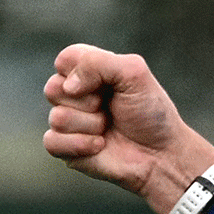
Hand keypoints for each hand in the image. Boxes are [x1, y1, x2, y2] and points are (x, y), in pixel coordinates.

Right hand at [43, 44, 213, 213]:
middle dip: (88, 100)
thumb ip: (99, 63)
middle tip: (110, 108)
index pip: (65, 59)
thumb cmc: (151, 113)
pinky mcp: (65, 148)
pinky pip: (52, 142)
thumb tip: (68, 86)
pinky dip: (80, 144)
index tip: (109, 84)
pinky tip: (100, 146)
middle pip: (53, 88)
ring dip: (91, 125)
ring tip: (109, 127)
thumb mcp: (134, 74)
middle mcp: (74, 95)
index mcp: (89, 71)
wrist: (161, 154)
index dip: (84, 71)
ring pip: (57, 117)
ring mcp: (68, 122)